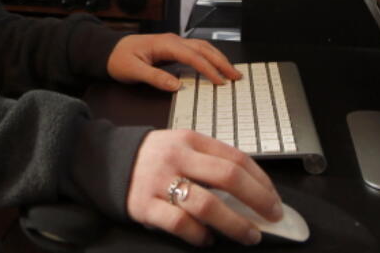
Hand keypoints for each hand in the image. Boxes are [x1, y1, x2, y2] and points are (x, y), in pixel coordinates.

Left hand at [107, 33, 240, 91]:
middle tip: (236, 76)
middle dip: (221, 61)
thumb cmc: (118, 59)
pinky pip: (196, 51)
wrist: (108, 50)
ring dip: (218, 58)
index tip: (220, 81)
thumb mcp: (133, 71)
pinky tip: (215, 66)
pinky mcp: (172, 49)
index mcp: (164, 44)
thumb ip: (155, 77)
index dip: (208, 69)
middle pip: (203, 48)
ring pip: (202, 47)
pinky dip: (209, 58)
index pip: (192, 56)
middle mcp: (172, 41)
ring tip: (231, 72)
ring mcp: (173, 43)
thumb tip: (176, 86)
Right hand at [127, 130, 282, 245]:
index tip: (274, 199)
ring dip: (235, 224)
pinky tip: (207, 240)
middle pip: (228, 176)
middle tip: (272, 217)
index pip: (236, 157)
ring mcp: (160, 181)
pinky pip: (179, 223)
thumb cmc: (153, 157)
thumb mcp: (181, 147)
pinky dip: (199, 235)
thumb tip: (251, 190)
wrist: (104, 159)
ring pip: (207, 204)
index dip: (262, 181)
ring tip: (249, 235)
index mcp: (190, 140)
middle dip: (258, 200)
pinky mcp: (144, 205)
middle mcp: (177, 157)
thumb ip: (209, 161)